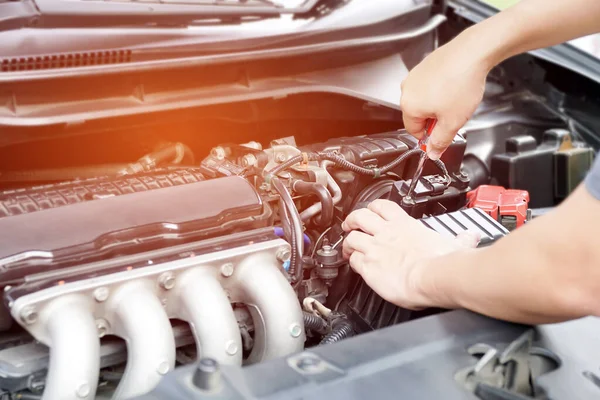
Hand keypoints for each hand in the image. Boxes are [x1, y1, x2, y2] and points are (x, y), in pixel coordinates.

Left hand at [342, 200, 478, 308]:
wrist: (434, 276)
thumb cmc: (443, 262)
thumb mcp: (455, 244)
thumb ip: (462, 239)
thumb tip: (472, 236)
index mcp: (404, 225)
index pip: (382, 206)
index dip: (372, 208)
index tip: (370, 213)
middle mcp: (387, 233)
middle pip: (359, 217)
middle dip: (352, 220)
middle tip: (350, 226)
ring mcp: (376, 249)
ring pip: (351, 238)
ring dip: (347, 243)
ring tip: (347, 248)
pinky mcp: (369, 266)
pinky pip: (353, 261)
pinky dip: (351, 262)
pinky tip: (354, 266)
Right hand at [400, 31, 490, 158]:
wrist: (472, 53)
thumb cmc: (461, 83)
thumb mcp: (453, 122)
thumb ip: (440, 141)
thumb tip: (433, 152)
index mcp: (409, 106)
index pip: (413, 131)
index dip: (429, 136)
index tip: (442, 135)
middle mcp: (407, 90)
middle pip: (418, 115)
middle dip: (434, 119)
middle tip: (453, 116)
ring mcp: (415, 75)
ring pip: (424, 100)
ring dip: (438, 104)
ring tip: (456, 100)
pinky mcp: (425, 66)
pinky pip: (429, 85)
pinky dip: (440, 89)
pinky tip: (454, 87)